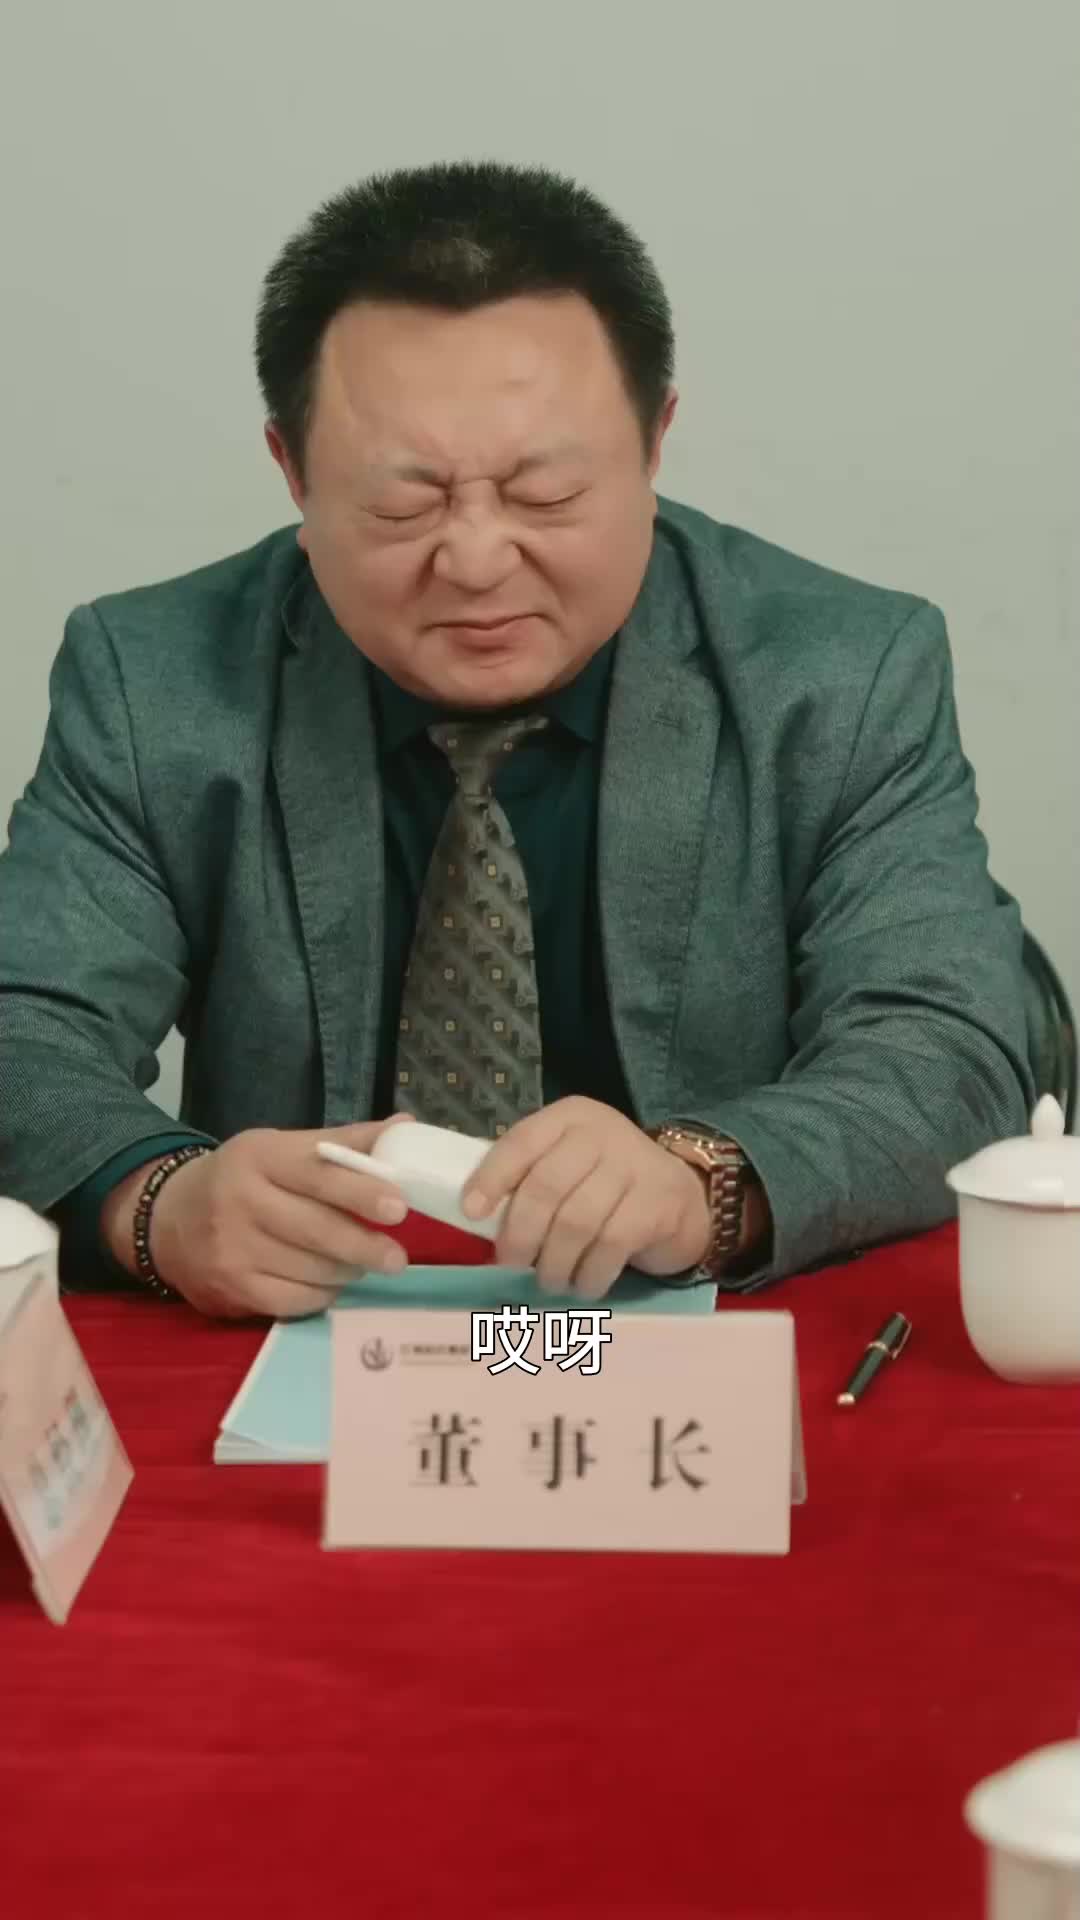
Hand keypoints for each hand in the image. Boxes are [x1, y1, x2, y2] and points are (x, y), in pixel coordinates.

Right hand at [105, 1115, 416, 1319]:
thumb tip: (404, 1127)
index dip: (361, 1192)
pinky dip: (321, 1294)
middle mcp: (240, 1201)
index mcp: (258, 1156)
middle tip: (396, 1257)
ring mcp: (231, 1250)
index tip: (399, 1208)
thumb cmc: (242, 1179)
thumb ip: (342, 1143)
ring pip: (311, 1270)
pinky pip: (293, 1301)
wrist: (167, 1218)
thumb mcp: (281, 1148)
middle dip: (364, 1246)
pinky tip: (329, 1283)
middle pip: (316, 1229)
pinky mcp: (230, 1290)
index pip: (317, 1174)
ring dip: (347, 1270)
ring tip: (361, 1263)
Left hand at [460, 1097, 710, 1297]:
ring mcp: (634, 1165)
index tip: (471, 1213)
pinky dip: (591, 1273)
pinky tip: (585, 1285)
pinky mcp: (659, 1203)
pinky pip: (612, 1245)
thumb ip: (529, 1179)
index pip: (521, 1142)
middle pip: (546, 1187)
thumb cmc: (607, 1185)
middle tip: (511, 1264)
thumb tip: (478, 1220)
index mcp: (569, 1119)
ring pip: (576, 1222)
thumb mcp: (568, 1165)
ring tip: (550, 1282)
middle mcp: (601, 1134)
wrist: (684, 1196)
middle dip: (521, 1234)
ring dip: (555, 1262)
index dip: (492, 1178)